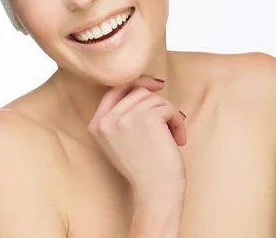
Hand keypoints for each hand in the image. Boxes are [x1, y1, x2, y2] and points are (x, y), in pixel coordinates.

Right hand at [88, 77, 186, 209]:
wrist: (155, 192)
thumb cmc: (145, 168)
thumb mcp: (122, 140)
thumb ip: (124, 115)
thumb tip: (146, 85)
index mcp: (97, 124)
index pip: (115, 89)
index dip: (137, 83)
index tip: (156, 86)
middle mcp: (107, 119)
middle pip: (138, 92)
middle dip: (159, 105)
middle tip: (170, 123)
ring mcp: (125, 117)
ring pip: (155, 99)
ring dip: (170, 115)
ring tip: (173, 136)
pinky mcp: (147, 118)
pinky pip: (168, 108)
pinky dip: (178, 122)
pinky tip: (178, 139)